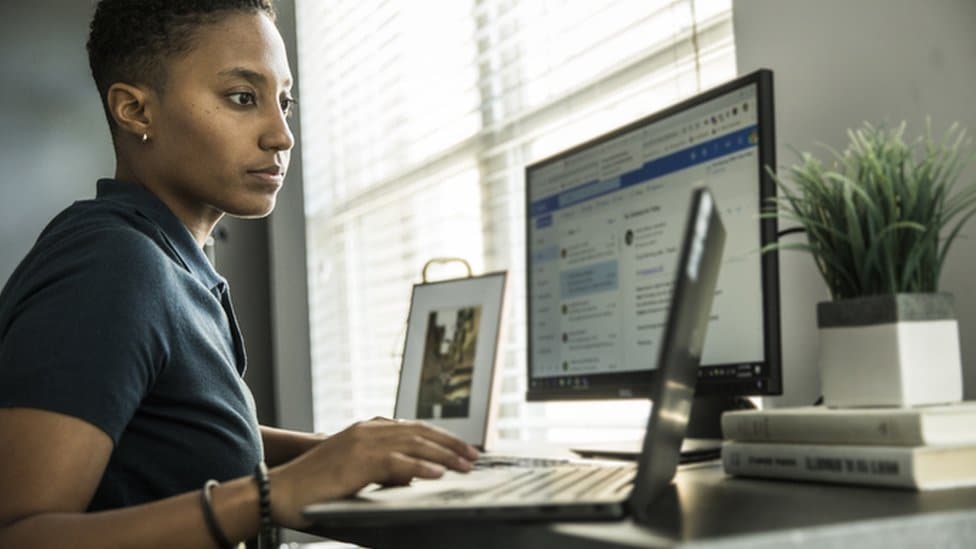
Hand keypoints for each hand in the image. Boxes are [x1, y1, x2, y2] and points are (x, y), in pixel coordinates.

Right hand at [268, 418, 478, 528]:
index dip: (441, 438)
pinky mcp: (357, 461)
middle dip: (450, 444)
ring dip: (444, 455)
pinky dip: (420, 468)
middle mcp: (367, 430)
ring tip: (465, 465)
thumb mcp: (355, 474)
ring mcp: (362, 442)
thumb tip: (410, 481)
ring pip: (414, 444)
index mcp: (367, 430)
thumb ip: (382, 472)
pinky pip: (397, 463)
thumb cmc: (315, 489)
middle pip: (420, 432)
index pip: (413, 428)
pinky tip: (437, 474)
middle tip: (474, 456)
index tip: (462, 448)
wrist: (280, 492)